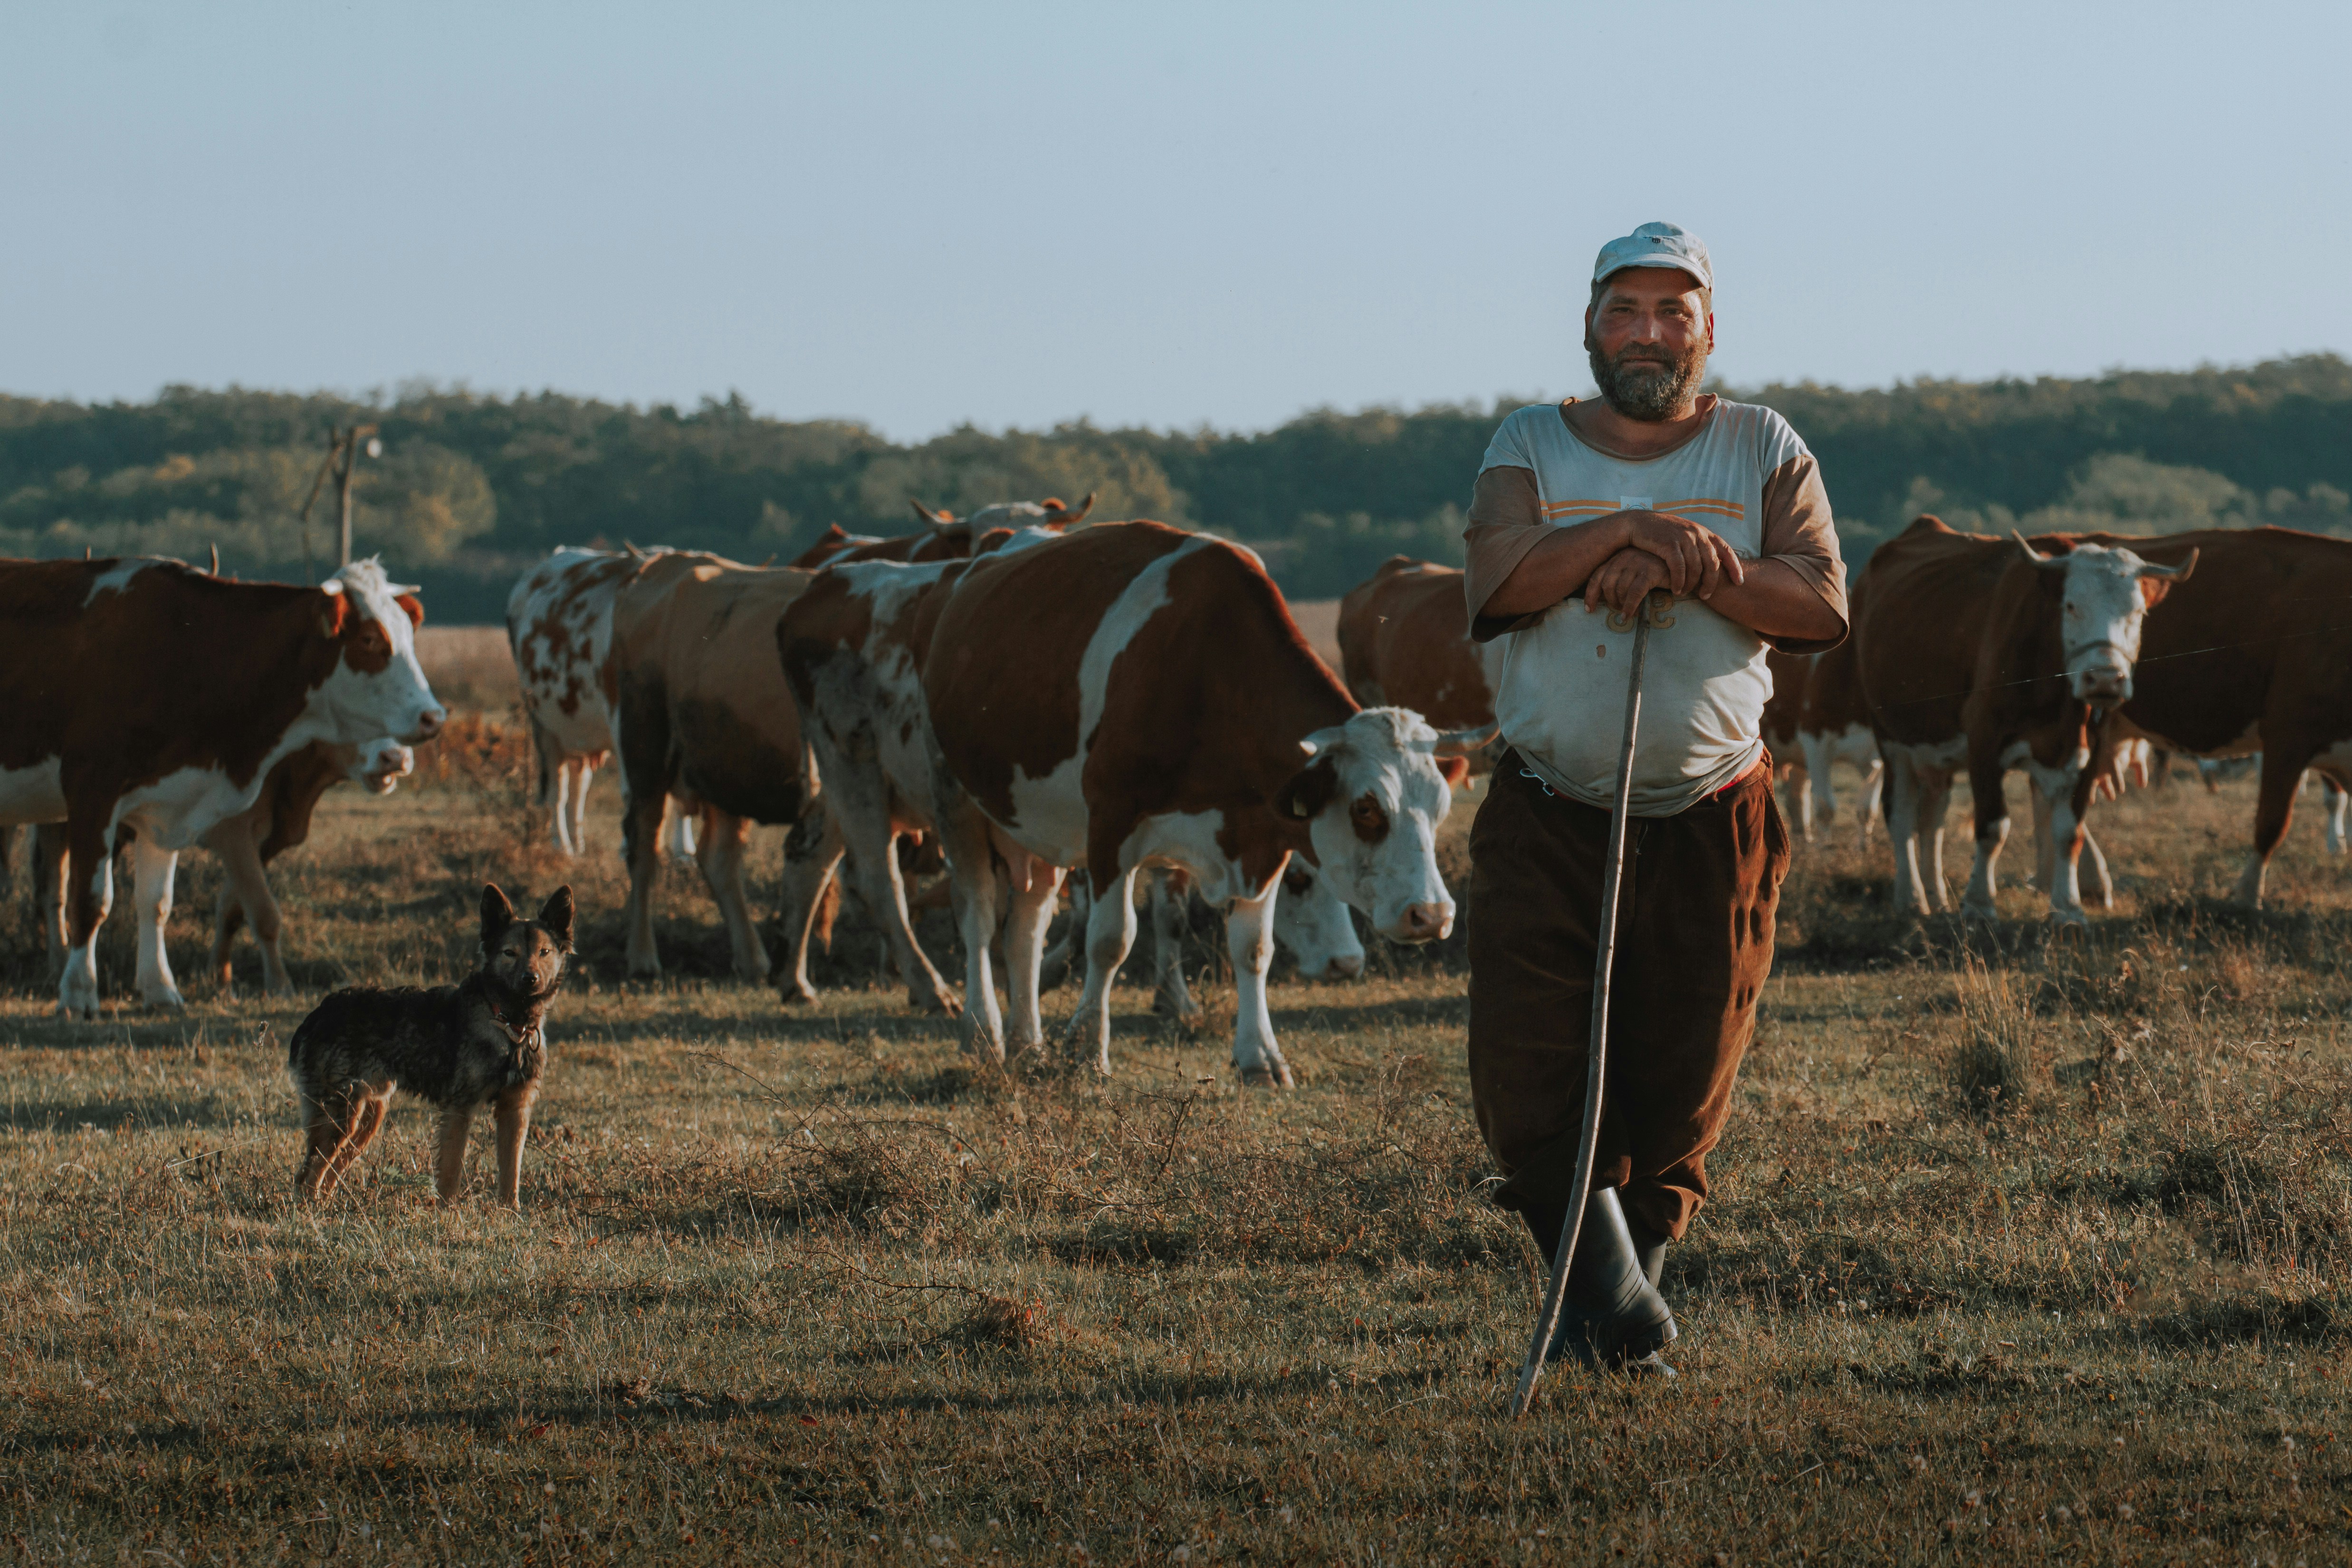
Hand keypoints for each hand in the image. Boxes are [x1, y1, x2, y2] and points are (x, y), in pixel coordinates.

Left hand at [1582, 548, 1669, 618]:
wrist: (1681, 564)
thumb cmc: (1656, 571)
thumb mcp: (1633, 573)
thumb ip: (1619, 580)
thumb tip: (1603, 601)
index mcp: (1618, 556)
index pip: (1597, 576)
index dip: (1591, 595)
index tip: (1589, 609)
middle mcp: (1625, 556)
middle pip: (1607, 584)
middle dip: (1611, 602)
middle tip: (1618, 612)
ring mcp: (1637, 562)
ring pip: (1620, 589)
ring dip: (1622, 606)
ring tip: (1628, 614)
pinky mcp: (1650, 571)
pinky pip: (1634, 593)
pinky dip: (1630, 607)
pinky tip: (1631, 615)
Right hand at [1620, 510, 1744, 599]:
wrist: (1637, 523)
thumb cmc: (1661, 534)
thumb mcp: (1684, 536)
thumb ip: (1698, 546)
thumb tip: (1710, 565)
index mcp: (1703, 532)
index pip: (1725, 550)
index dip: (1735, 567)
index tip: (1739, 582)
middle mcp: (1696, 533)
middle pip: (1712, 563)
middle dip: (1711, 582)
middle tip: (1705, 596)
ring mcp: (1683, 538)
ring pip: (1695, 568)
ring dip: (1691, 585)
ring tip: (1684, 593)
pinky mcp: (1669, 544)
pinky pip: (1679, 568)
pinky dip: (1678, 581)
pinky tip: (1675, 589)